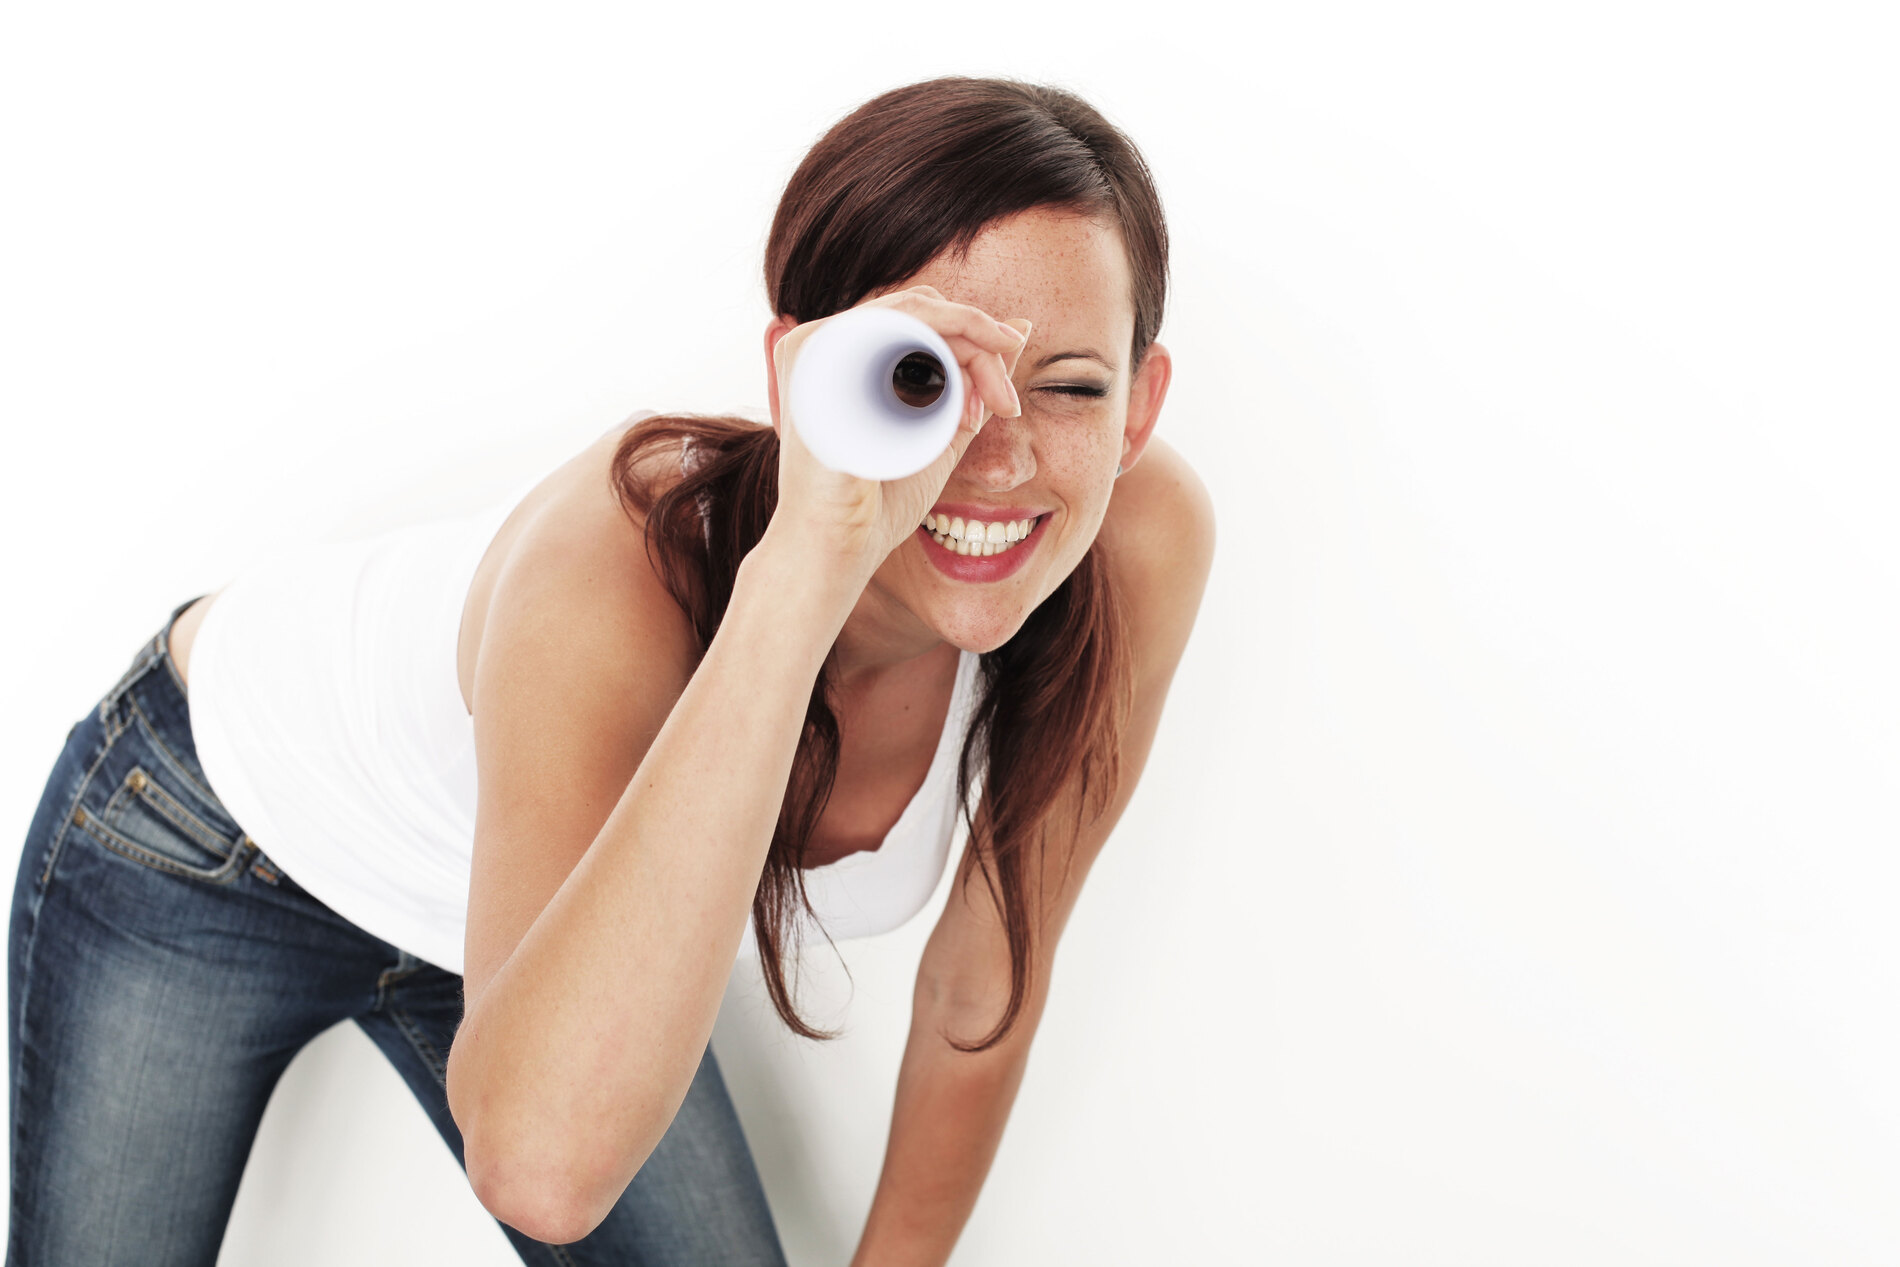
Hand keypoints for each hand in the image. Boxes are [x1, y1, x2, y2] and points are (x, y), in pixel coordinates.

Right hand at [768, 285, 1031, 581]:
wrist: (839, 546)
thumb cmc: (880, 501)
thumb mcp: (941, 432)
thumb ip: (974, 380)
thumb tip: (1021, 327)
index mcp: (847, 355)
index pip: (925, 320)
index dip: (976, 349)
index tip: (1005, 405)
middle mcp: (825, 341)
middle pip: (926, 310)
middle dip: (982, 347)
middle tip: (1007, 403)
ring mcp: (818, 345)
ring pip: (918, 312)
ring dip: (971, 351)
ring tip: (994, 403)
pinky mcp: (819, 356)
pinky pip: (893, 323)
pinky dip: (942, 344)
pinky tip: (965, 390)